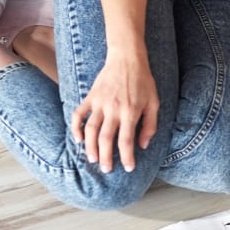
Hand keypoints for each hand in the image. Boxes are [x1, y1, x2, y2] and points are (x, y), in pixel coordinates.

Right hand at [71, 51, 159, 172]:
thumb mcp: (154, 103)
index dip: (127, 157)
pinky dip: (75, 128)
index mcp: (131, 112)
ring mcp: (99, 103)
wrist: (127, 59)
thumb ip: (150, 125)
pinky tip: (77, 140)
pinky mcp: (90, 97)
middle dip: (106, 157)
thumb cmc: (144, 82)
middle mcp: (114, 110)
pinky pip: (78, 115)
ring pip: (90, 130)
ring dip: (90, 147)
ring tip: (93, 159)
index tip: (128, 168)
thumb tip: (143, 145)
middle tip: (106, 170)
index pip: (127, 140)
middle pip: (106, 139)